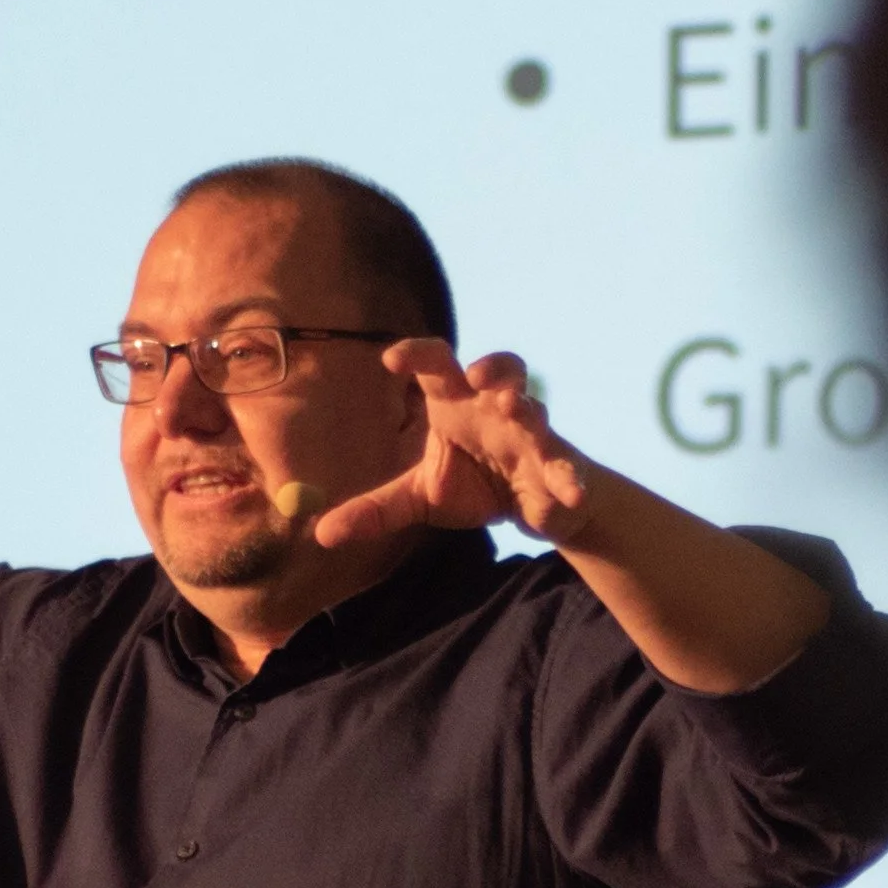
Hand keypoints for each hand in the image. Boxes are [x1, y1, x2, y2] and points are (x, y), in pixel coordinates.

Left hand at [315, 340, 591, 547]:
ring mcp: (531, 434)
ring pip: (535, 407)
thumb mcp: (421, 498)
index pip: (437, 366)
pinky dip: (567, 477)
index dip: (417, 355)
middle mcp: (494, 409)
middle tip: (474, 377)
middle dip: (492, 367)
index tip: (390, 360)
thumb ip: (376, 509)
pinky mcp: (558, 465)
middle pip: (500, 369)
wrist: (535, 511)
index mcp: (456, 404)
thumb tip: (320, 533)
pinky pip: (564, 466)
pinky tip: (567, 492)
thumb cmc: (477, 487)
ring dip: (527, 406)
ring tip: (513, 409)